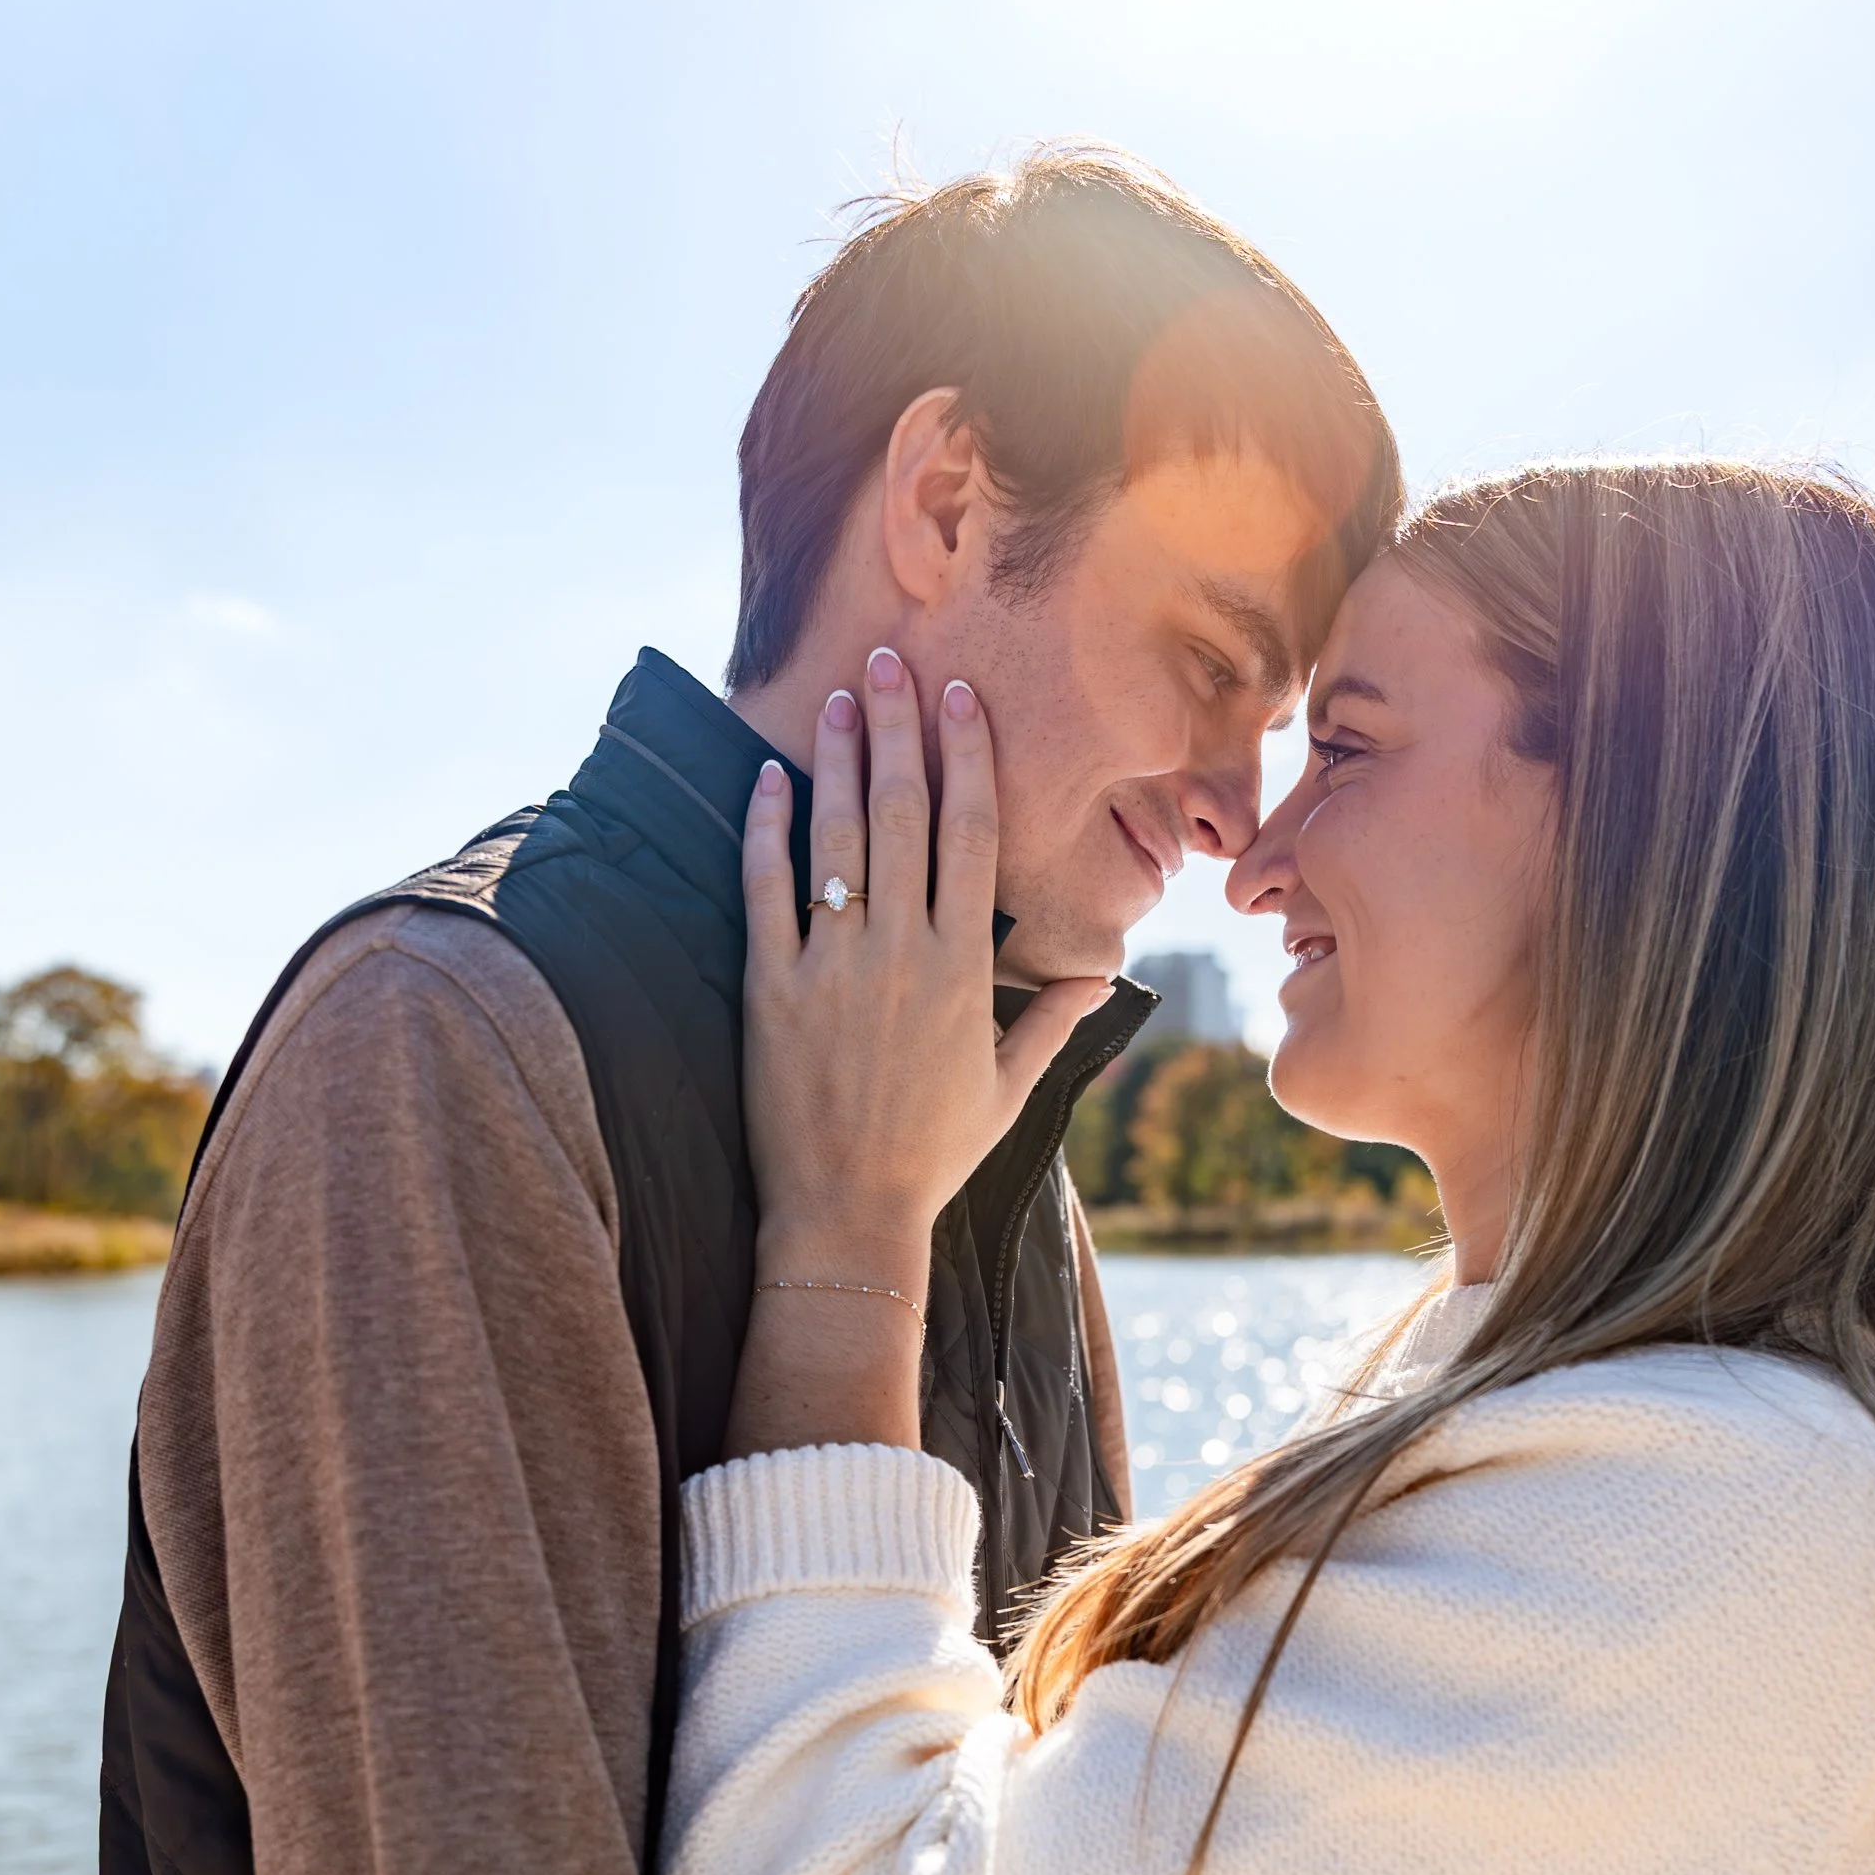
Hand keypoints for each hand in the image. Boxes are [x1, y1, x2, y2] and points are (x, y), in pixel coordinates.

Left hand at [742, 647, 1109, 1277]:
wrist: (849, 1214)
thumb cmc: (933, 1155)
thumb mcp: (1009, 1090)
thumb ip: (1053, 1022)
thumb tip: (1108, 978)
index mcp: (965, 967)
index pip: (971, 836)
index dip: (967, 758)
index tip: (961, 700)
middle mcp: (903, 953)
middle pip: (906, 814)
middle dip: (900, 729)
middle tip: (890, 660)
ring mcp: (834, 967)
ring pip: (840, 838)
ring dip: (841, 758)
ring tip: (839, 694)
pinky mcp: (772, 989)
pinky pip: (767, 891)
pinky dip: (767, 830)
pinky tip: (769, 778)